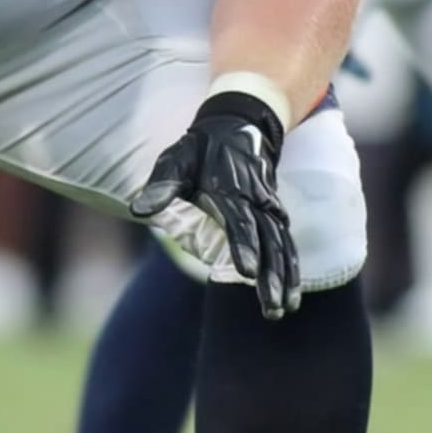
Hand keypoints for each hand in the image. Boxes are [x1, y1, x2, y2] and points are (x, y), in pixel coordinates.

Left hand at [130, 91, 299, 318]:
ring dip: (285, 276)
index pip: (240, 221)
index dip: (244, 245)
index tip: (247, 271)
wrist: (236, 124)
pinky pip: (288, 241)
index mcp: (230, 189)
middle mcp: (255, 199)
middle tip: (271, 306)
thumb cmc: (200, 148)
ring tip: (283, 308)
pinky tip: (293, 294)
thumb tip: (139, 209)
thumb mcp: (176, 159)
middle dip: (270, 274)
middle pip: (267, 240)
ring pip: (282, 244)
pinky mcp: (275, 212)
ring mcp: (269, 206)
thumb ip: (162, 186)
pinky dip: (293, 267)